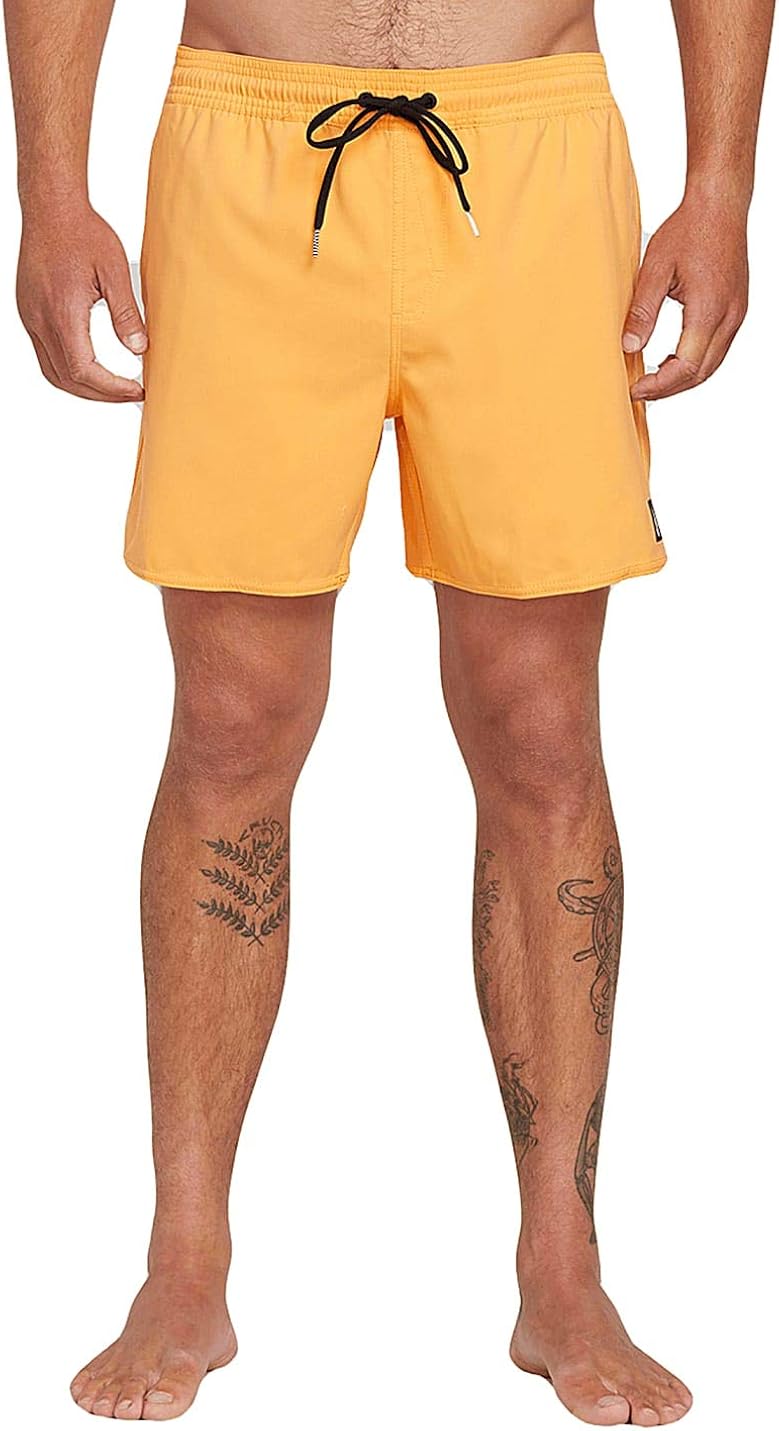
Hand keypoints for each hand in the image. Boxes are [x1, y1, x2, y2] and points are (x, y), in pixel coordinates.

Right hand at [17, 203, 146, 401]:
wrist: (51, 208)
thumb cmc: (82, 231)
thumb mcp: (115, 271)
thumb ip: (127, 314)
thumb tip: (140, 349)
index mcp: (62, 313)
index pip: (84, 371)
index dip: (111, 388)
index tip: (136, 391)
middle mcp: (40, 320)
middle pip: (67, 380)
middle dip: (101, 395)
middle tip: (129, 395)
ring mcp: (30, 318)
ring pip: (53, 372)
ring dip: (83, 388)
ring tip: (112, 388)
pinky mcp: (28, 313)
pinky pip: (45, 355)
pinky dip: (68, 370)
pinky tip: (89, 367)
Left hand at [622, 194, 748, 399]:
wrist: (720, 204)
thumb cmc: (689, 229)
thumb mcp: (655, 268)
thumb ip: (642, 311)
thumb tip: (628, 347)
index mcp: (709, 309)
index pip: (685, 367)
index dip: (658, 385)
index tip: (634, 388)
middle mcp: (729, 316)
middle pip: (700, 373)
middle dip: (668, 389)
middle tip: (639, 391)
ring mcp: (737, 314)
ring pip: (711, 365)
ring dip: (682, 378)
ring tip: (652, 380)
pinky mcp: (737, 309)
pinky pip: (717, 349)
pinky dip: (695, 362)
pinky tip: (672, 360)